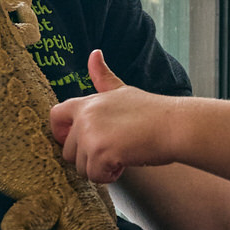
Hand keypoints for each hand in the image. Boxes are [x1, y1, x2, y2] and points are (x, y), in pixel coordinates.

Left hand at [50, 50, 173, 182]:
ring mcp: (91, 134)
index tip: (81, 141)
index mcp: (88, 102)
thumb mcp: (123, 91)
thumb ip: (103, 78)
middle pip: (68, 151)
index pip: (55, 116)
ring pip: (81, 167)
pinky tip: (125, 162)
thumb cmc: (153, 112)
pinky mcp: (100, 152)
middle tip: (114, 149)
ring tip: (122, 154)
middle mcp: (85, 116)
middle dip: (89, 157)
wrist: (175, 125)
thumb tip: (94, 53)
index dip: (62, 134)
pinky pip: (95, 176)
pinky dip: (110, 176)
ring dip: (101, 168)